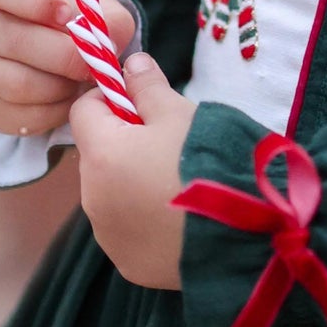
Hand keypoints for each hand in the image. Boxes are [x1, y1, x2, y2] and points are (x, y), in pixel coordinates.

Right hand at [0, 0, 136, 137]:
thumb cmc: (78, 21)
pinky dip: (55, 112)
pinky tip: (68, 97)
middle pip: (16, 42)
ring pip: (20, 84)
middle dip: (65, 57)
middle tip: (92, 63)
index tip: (68, 15)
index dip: (36, 1)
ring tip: (79, 79)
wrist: (64, 54)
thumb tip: (105, 45)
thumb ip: (107, 19)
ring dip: (62, 87)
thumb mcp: (97, 9)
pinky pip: (23, 116)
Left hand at [68, 56, 196, 288]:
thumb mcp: (181, 113)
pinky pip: (125, 229)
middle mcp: (91, 198)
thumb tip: (131, 63)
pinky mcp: (129, 263)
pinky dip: (142, 219)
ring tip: (175, 183)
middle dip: (122, 142)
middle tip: (168, 143)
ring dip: (130, 182)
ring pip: (109, 193)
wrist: (244, 232)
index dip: (110, 99)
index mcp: (101, 154)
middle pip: (96, 154)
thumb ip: (148, 87)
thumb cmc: (208, 161)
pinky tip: (176, 216)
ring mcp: (108, 236)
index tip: (141, 103)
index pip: (83, 110)